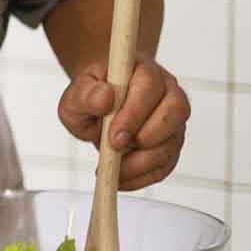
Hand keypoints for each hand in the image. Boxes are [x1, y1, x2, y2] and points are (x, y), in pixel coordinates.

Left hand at [60, 59, 189, 189]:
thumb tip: (104, 98)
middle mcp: (167, 92)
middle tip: (115, 148)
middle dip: (145, 136)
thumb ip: (85, 95)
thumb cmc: (91, 97)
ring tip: (114, 167)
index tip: (113, 136)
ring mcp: (173, 120)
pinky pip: (167, 164)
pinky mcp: (171, 144)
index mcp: (144, 71)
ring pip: (173, 141)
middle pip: (175, 111)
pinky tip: (121, 178)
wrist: (100, 105)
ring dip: (143, 161)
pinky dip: (143, 176)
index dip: (134, 113)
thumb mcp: (76, 95)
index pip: (150, 85)